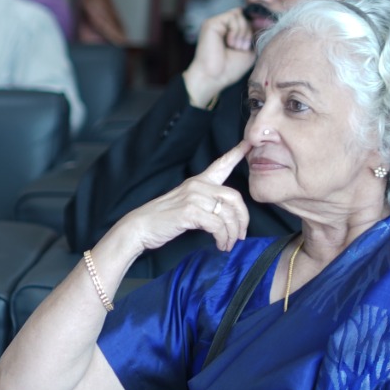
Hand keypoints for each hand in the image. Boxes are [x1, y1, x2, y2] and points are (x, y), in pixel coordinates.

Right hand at [111, 140, 253, 253]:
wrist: (139, 227)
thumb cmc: (162, 218)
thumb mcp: (186, 204)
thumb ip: (205, 203)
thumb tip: (226, 216)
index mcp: (198, 181)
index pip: (221, 164)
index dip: (237, 153)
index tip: (250, 144)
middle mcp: (197, 186)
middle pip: (234, 197)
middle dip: (243, 219)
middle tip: (241, 235)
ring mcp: (193, 198)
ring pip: (227, 215)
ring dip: (232, 234)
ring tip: (229, 244)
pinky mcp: (190, 212)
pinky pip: (217, 226)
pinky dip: (222, 238)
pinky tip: (220, 245)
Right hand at [184, 8, 257, 106]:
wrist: (214, 77)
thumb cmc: (230, 68)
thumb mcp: (250, 49)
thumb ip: (254, 34)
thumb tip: (265, 19)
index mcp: (228, 31)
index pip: (246, 18)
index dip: (255, 24)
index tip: (259, 36)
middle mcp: (221, 26)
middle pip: (244, 15)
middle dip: (248, 31)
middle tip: (242, 47)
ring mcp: (215, 23)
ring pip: (239, 14)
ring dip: (243, 31)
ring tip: (235, 46)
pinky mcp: (211, 23)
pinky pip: (232, 16)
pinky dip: (236, 30)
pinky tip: (229, 42)